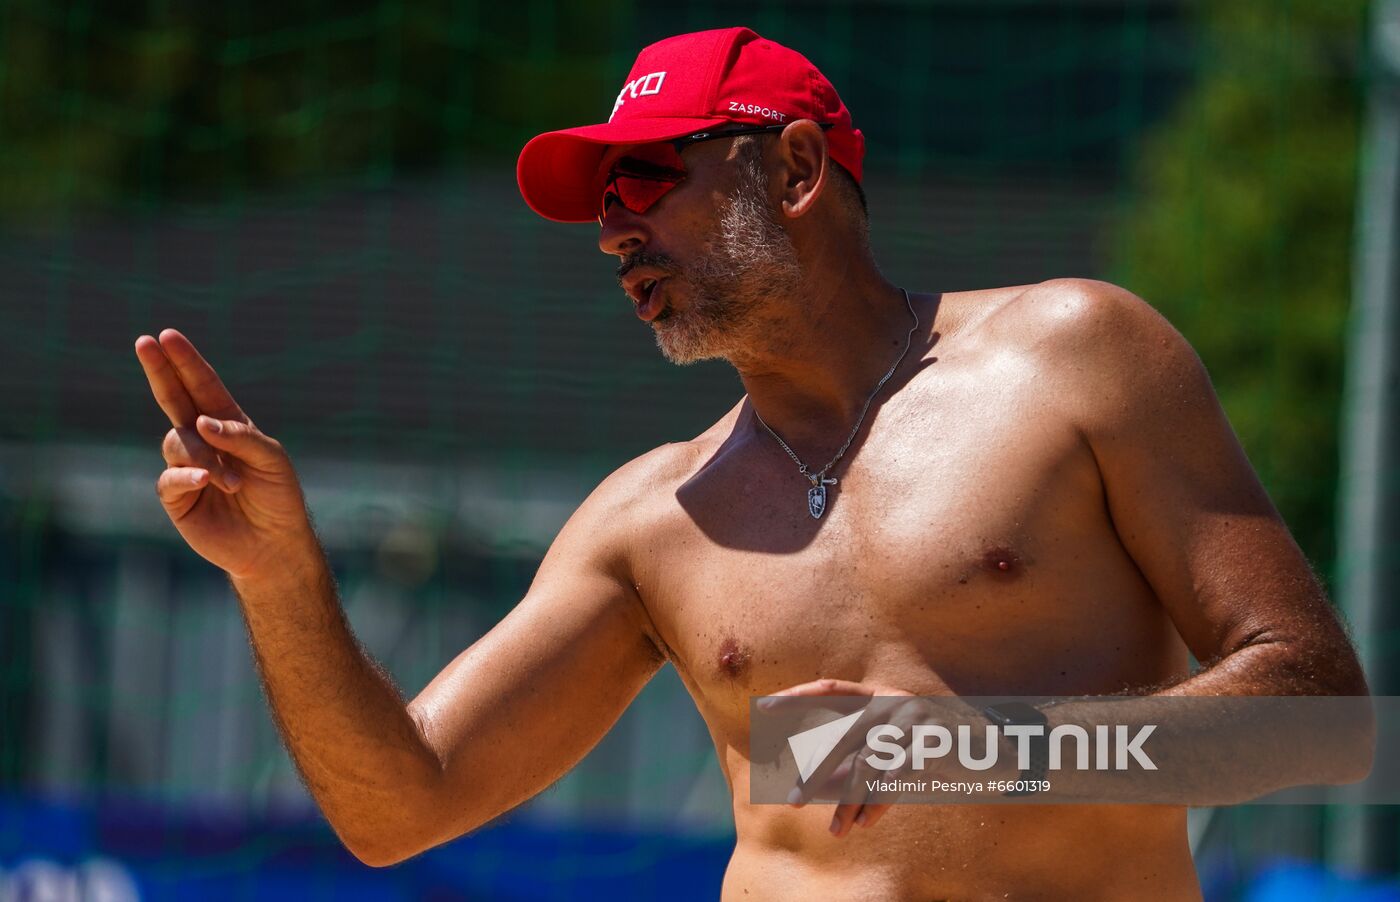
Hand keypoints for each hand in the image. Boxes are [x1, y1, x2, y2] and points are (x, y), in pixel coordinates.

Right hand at [135, 329, 315, 580]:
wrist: (274, 544)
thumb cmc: (279, 498)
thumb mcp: (272, 460)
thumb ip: (241, 437)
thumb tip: (201, 421)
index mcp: (228, 425)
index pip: (203, 386)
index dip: (186, 361)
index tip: (168, 336)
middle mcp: (203, 441)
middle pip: (174, 399)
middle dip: (161, 371)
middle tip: (145, 343)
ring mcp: (186, 467)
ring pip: (177, 442)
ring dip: (203, 457)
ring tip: (232, 482)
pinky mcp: (177, 496)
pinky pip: (170, 478)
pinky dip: (187, 476)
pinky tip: (207, 482)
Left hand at [762, 679, 1016, 837]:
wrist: (987, 750)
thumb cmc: (928, 748)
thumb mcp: (892, 740)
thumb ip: (858, 747)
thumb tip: (812, 772)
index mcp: (878, 693)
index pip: (830, 687)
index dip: (796, 696)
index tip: (763, 707)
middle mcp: (892, 701)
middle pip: (842, 736)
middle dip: (815, 771)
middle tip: (794, 802)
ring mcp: (914, 721)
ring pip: (868, 766)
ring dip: (849, 802)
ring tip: (837, 830)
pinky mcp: (931, 745)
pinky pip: (894, 780)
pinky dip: (877, 805)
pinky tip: (865, 823)